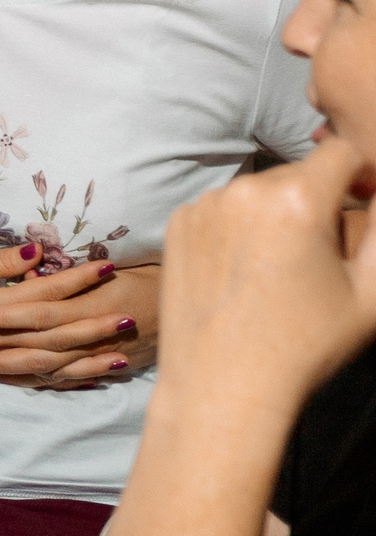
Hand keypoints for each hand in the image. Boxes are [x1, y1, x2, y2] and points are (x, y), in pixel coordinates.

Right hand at [0, 242, 139, 382]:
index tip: (107, 266)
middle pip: (55, 335)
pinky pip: (34, 379)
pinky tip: (88, 380)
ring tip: (120, 356)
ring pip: (50, 363)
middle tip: (129, 317)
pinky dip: (63, 380)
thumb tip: (38, 252)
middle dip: (94, 326)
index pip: (44, 294)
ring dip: (87, 360)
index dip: (77, 280)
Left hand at [157, 135, 375, 407]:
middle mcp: (244, 190)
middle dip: (319, 199)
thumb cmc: (306, 343)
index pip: (342, 152)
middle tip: (323, 254)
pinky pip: (224, 209)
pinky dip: (240, 227)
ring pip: (259, 192)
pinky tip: (245, 271)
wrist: (222, 383)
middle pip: (299, 173)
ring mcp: (204, 205)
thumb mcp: (371, 291)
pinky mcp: (178, 223)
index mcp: (297, 198)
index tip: (366, 201)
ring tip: (281, 269)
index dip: (363, 172)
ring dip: (277, 213)